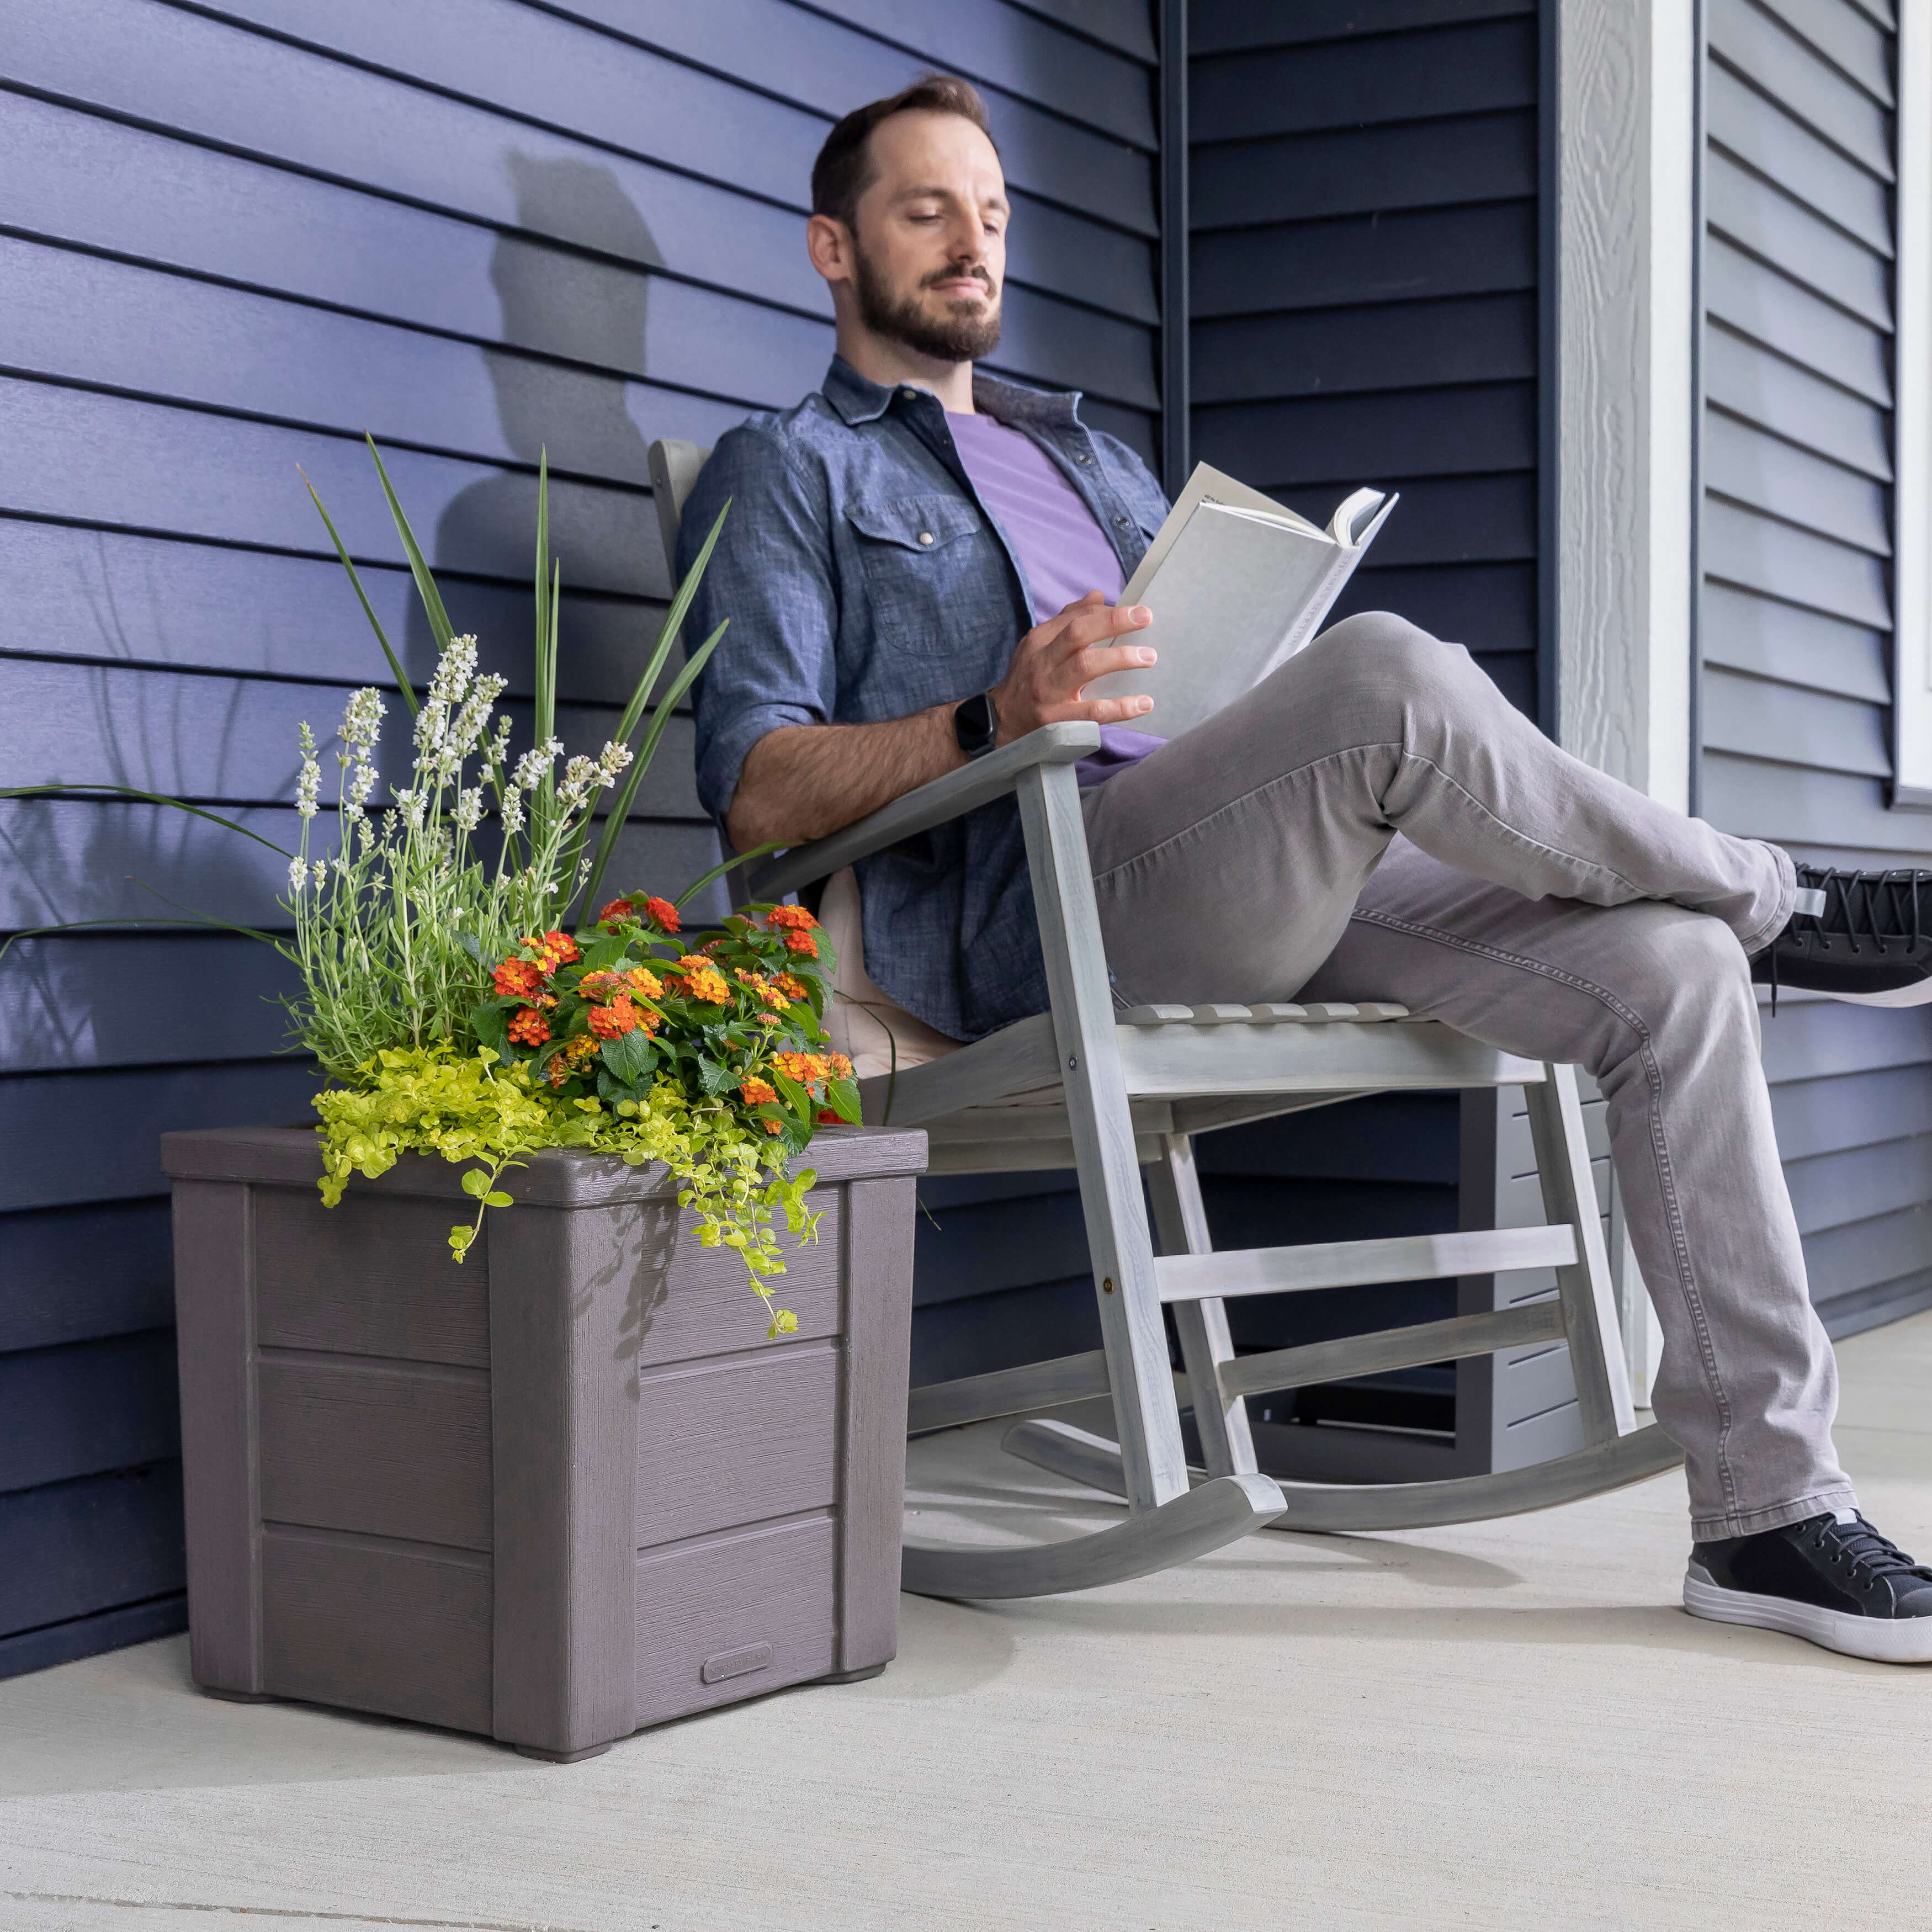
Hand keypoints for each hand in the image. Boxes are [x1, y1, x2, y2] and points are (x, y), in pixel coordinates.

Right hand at [988, 591, 1156, 743]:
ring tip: (1148, 657)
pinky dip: (1120, 707)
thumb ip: (1067, 621)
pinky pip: (1092, 711)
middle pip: (1078, 633)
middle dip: (1113, 622)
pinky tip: (1143, 703)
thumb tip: (1097, 597)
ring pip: (1085, 667)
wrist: (1001, 722)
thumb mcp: (1039, 647)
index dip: (1107, 612)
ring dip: (1120, 659)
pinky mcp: (1056, 720)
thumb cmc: (1028, 681)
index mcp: (1040, 641)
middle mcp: (1042, 662)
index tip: (1135, 613)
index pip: (1076, 618)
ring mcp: (1048, 691)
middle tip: (1145, 616)